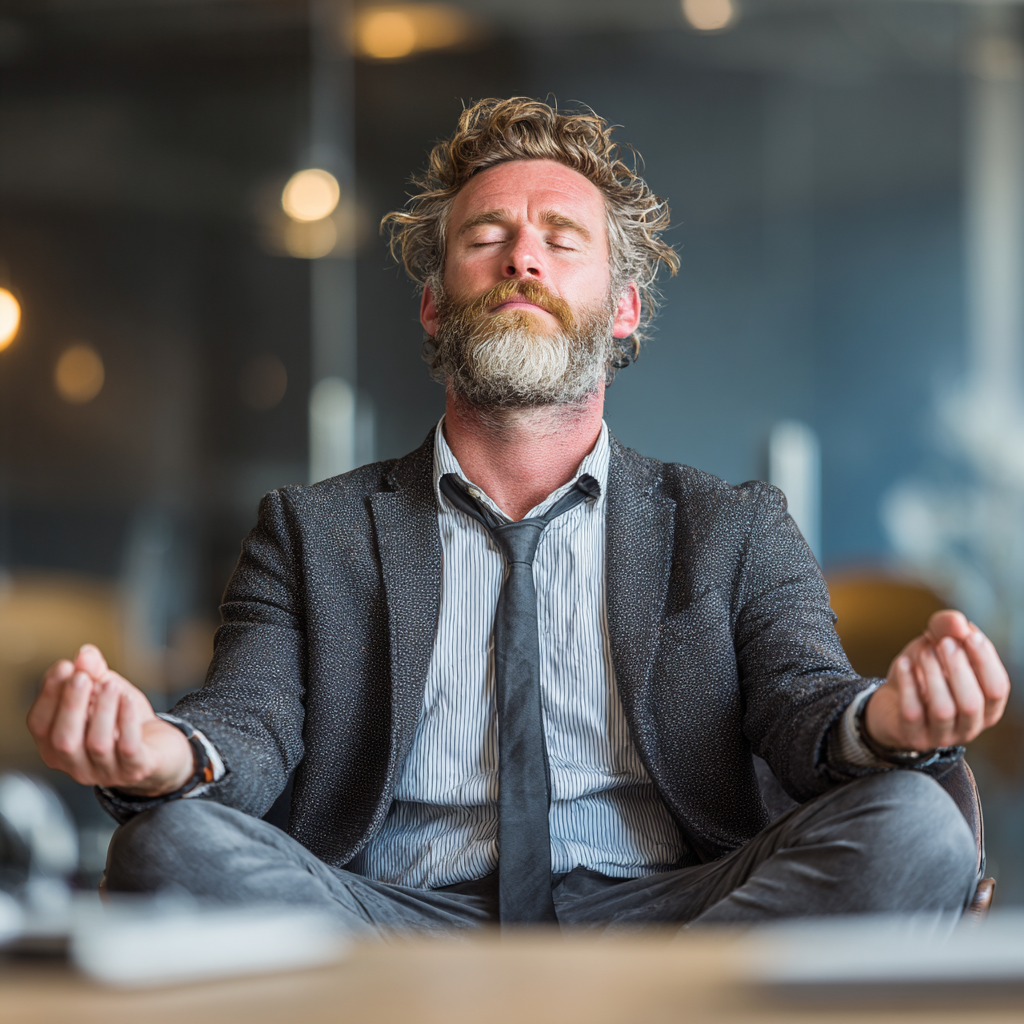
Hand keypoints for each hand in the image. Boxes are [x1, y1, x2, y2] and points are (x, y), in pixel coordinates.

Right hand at [27, 644, 193, 795]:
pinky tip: (128, 698)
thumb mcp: (106, 691)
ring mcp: (106, 772)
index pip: (40, 725)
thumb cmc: (124, 720)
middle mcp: (76, 766)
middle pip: (63, 740)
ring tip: (111, 685)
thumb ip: (93, 672)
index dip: (48, 695)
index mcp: (57, 747)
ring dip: (102, 709)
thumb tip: (86, 654)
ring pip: (97, 744)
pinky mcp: (136, 770)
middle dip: (71, 704)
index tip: (65, 666)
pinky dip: (127, 720)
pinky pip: (128, 747)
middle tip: (83, 676)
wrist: (162, 747)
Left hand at [864, 610, 1010, 751]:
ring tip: (923, 652)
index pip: (997, 688)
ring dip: (933, 675)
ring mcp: (940, 735)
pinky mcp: (912, 735)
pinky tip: (903, 663)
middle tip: (944, 642)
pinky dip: (908, 684)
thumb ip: (949, 629)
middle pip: (972, 703)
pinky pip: (912, 712)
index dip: (986, 660)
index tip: (970, 634)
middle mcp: (969, 726)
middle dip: (958, 668)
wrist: (889, 700)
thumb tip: (959, 622)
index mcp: (986, 707)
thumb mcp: (936, 646)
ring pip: (944, 710)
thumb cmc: (923, 673)